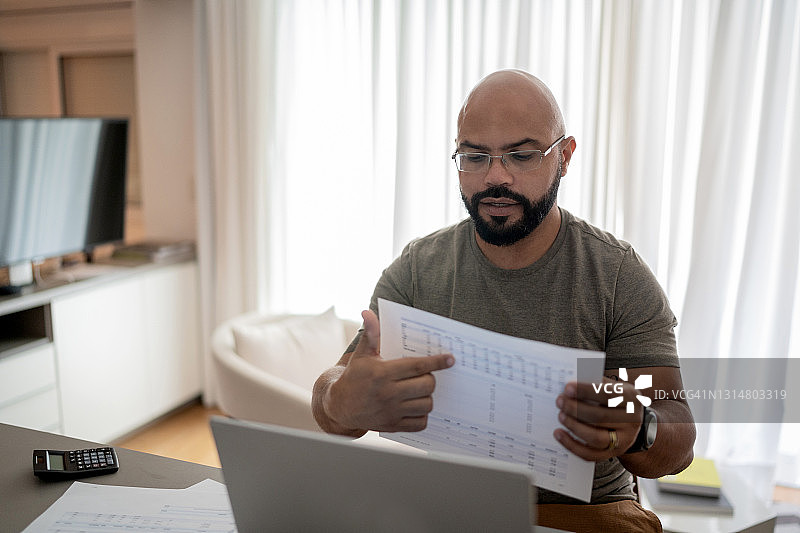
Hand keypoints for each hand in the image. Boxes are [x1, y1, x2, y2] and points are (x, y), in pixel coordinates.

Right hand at [323, 310, 454, 432]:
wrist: (340, 406)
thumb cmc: (354, 377)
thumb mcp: (362, 354)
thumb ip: (371, 334)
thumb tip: (368, 312)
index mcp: (383, 373)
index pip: (417, 366)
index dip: (437, 362)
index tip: (450, 359)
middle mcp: (388, 393)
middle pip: (426, 385)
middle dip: (430, 379)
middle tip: (425, 376)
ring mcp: (391, 411)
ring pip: (426, 404)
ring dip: (427, 396)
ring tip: (419, 390)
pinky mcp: (393, 425)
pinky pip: (420, 423)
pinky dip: (422, 415)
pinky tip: (415, 405)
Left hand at [553, 378, 642, 460]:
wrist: (633, 421)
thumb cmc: (617, 400)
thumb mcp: (614, 387)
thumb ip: (596, 384)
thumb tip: (571, 386)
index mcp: (631, 399)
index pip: (608, 394)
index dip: (586, 391)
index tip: (567, 388)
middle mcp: (630, 421)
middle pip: (600, 417)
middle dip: (576, 409)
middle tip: (560, 401)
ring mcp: (623, 440)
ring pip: (596, 438)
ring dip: (574, 426)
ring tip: (561, 415)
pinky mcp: (613, 453)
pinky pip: (590, 454)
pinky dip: (572, 445)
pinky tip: (559, 434)